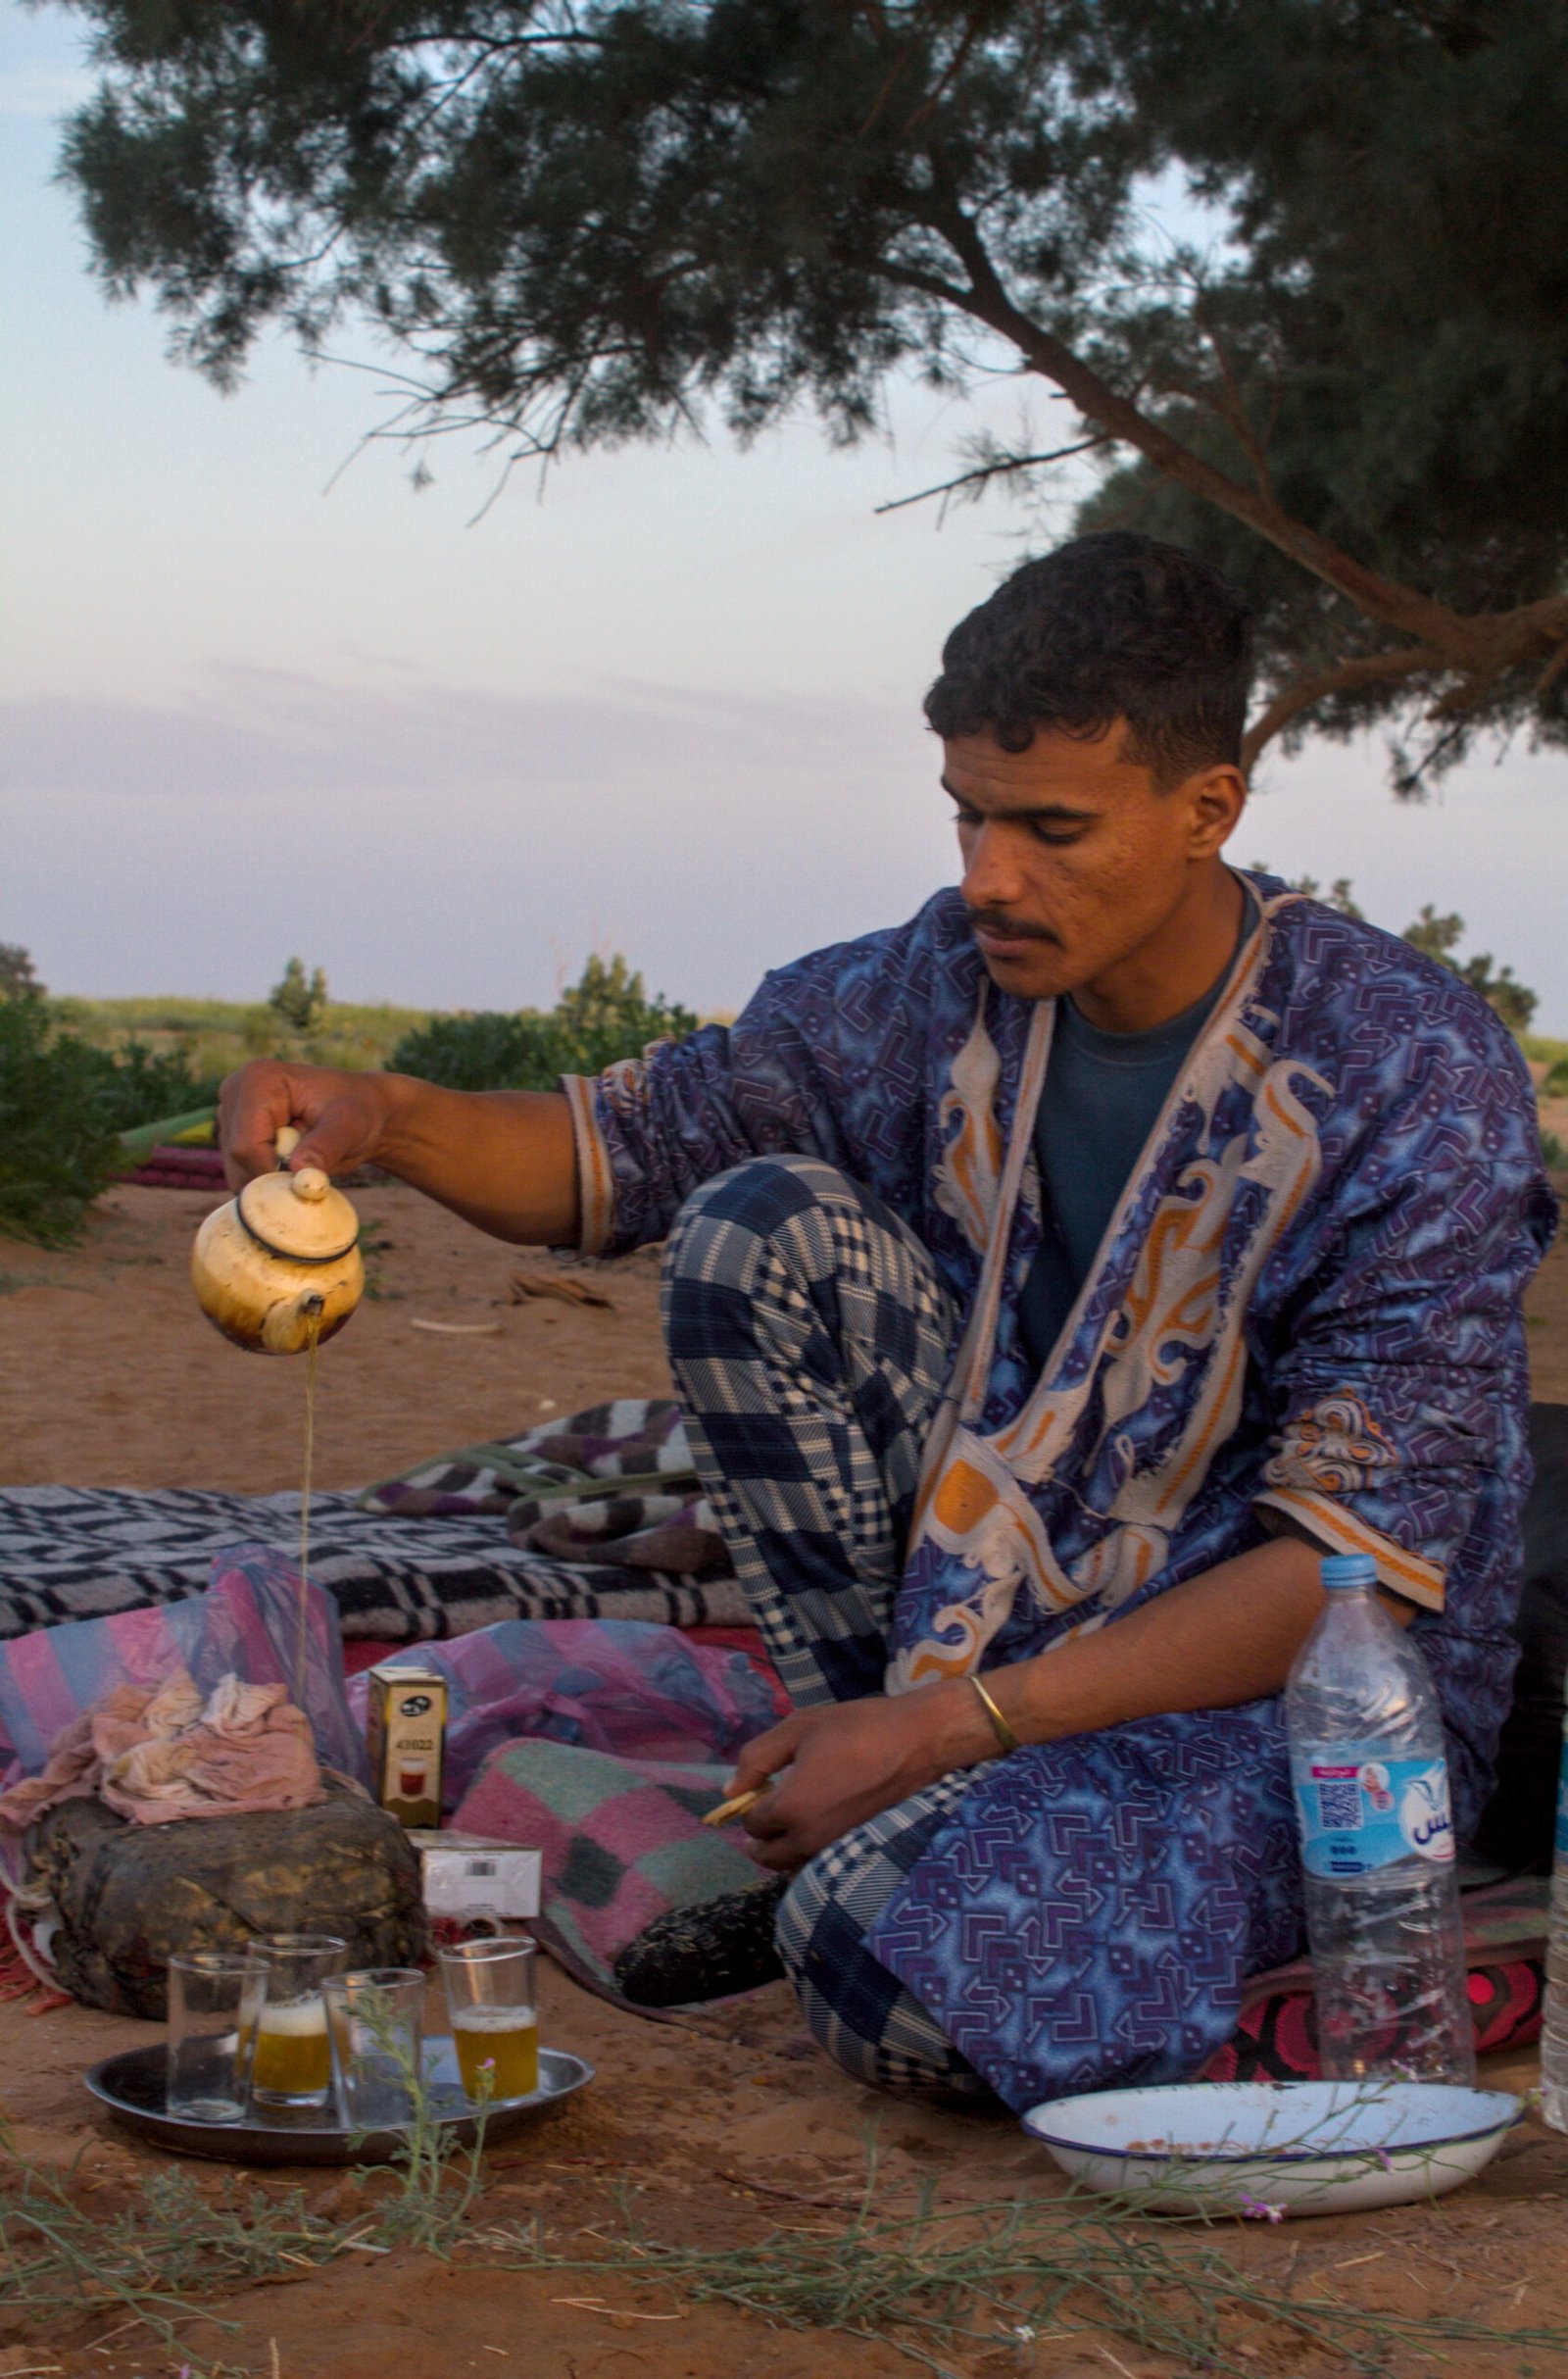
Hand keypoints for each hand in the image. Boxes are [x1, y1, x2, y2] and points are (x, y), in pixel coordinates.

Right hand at [218, 1059, 403, 1188]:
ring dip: (271, 1177)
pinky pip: (238, 1172)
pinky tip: (290, 1159)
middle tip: (311, 1163)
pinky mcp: (232, 1132)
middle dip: (272, 1175)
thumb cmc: (358, 1111)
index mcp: (259, 1079)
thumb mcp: (350, 1127)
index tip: (306, 1177)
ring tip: (302, 1155)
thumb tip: (298, 1169)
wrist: (360, 1111)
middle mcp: (235, 1092)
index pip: (246, 1144)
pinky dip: (266, 1178)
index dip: (272, 1171)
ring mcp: (230, 1112)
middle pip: (236, 1159)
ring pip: (235, 1170)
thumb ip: (325, 1147)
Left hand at [727, 1681, 995, 1872]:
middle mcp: (809, 1839)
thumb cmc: (857, 1728)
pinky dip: (809, 1853)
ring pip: (792, 1866)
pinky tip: (821, 1822)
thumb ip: (757, 1758)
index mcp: (790, 1808)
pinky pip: (818, 1863)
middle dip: (760, 1837)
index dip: (751, 1804)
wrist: (918, 1742)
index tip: (764, 1786)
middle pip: (767, 1857)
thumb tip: (731, 1790)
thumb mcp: (798, 1728)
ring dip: (784, 1848)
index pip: (752, 1823)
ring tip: (795, 1816)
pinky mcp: (858, 1851)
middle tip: (770, 1809)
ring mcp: (836, 1850)